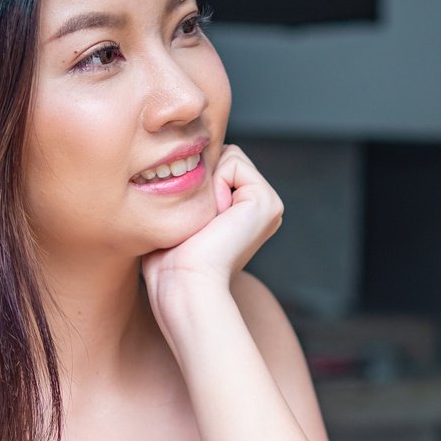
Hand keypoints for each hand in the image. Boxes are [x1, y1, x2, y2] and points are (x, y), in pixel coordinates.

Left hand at [142, 144, 282, 311]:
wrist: (183, 285)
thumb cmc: (170, 262)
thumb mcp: (178, 220)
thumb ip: (188, 191)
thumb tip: (181, 162)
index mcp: (245, 213)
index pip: (218, 165)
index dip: (195, 181)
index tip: (192, 223)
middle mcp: (262, 208)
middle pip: (225, 156)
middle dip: (204, 179)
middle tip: (200, 223)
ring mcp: (270, 205)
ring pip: (230, 155)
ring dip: (208, 184)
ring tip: (207, 222)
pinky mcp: (268, 202)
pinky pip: (234, 161)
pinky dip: (216, 185)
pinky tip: (215, 219)